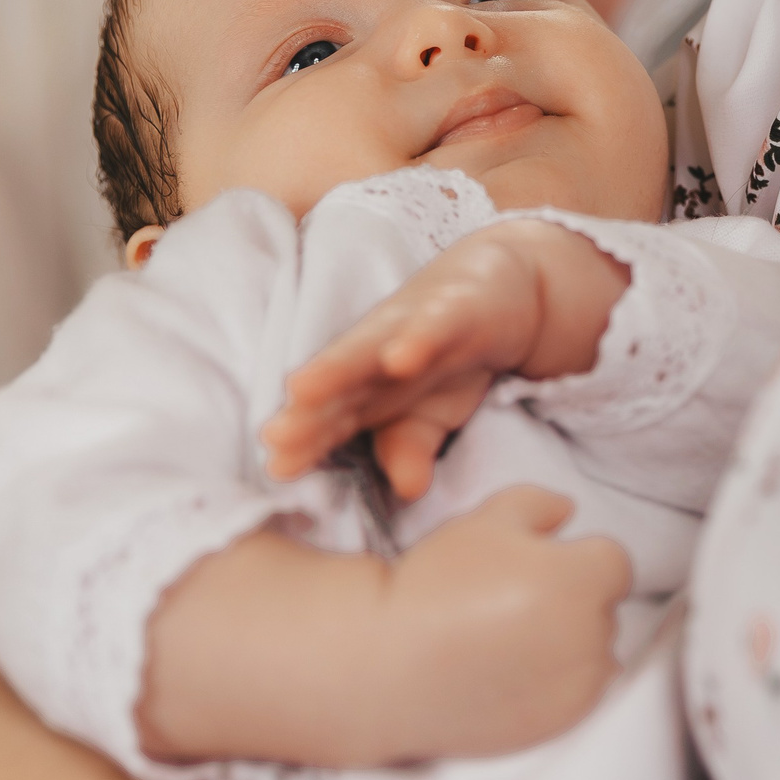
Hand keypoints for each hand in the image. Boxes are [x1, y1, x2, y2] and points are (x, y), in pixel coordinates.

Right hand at [138, 486, 634, 766]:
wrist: (386, 663)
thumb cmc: (434, 583)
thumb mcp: (486, 518)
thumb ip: (542, 503)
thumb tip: (571, 512)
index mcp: (582, 578)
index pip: (612, 561)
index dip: (574, 559)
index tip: (533, 568)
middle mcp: (593, 635)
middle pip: (605, 608)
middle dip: (573, 600)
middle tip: (514, 604)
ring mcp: (580, 686)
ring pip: (597, 654)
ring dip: (572, 644)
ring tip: (511, 642)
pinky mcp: (562, 724)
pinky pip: (580, 695)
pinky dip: (559, 685)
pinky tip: (512, 676)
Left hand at [263, 220, 631, 498]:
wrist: (506, 288)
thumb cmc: (451, 356)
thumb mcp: (434, 414)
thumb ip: (411, 448)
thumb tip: (408, 491)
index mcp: (366, 386)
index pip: (331, 419)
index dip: (307, 443)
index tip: (278, 470)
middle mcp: (377, 353)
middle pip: (335, 385)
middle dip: (306, 411)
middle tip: (274, 437)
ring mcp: (411, 325)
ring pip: (368, 348)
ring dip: (336, 368)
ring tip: (302, 391)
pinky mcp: (455, 308)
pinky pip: (435, 324)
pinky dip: (417, 339)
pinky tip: (401, 358)